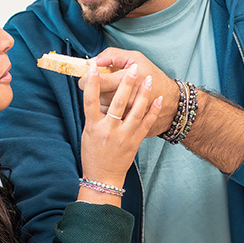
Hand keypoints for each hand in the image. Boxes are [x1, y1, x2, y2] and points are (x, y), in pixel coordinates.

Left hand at [79, 47, 178, 137]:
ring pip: (102, 109)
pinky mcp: (127, 126)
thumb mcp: (135, 58)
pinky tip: (111, 106)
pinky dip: (107, 112)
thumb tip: (92, 62)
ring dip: (100, 100)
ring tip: (107, 92)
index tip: (88, 74)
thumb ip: (112, 56)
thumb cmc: (151, 76)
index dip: (88, 78)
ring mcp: (126, 117)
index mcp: (128, 80)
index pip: (99, 82)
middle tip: (93, 82)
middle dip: (92, 88)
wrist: (172, 103)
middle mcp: (125, 101)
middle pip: (98, 96)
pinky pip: (109, 120)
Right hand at [79, 62, 161, 190]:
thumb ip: (93, 115)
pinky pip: (145, 123)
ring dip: (142, 93)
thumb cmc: (93, 155)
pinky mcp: (134, 142)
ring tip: (147, 79)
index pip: (91, 100)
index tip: (92, 65)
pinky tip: (156, 99)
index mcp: (93, 126)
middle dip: (125, 83)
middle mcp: (108, 130)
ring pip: (135, 111)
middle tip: (132, 68)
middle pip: (117, 102)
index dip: (92, 81)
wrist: (103, 177)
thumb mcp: (87, 133)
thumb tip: (96, 93)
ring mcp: (123, 136)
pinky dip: (152, 110)